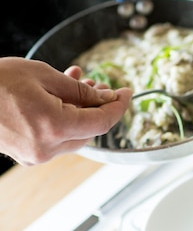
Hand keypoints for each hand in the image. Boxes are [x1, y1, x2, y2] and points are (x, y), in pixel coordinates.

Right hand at [0, 57, 131, 164]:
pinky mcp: (27, 155)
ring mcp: (36, 155)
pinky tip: (60, 98)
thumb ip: (81, 90)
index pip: (102, 122)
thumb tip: (107, 97)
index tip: (127, 93)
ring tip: (78, 84)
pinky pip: (57, 139)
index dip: (119, 106)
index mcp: (53, 126)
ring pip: (74, 135)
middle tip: (99, 85)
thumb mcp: (44, 75)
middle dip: (98, 107)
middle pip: (90, 131)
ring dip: (81, 111)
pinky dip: (65, 119)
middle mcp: (46, 148)